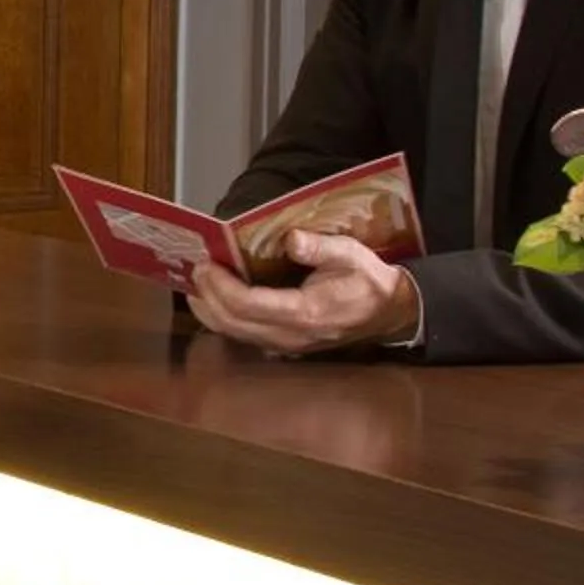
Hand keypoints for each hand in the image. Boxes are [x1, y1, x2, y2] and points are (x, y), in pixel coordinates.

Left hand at [185, 232, 418, 357]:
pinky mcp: (283, 345)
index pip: (249, 305)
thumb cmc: (367, 281)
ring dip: (210, 309)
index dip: (221, 287)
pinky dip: (223, 318)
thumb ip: (320, 248)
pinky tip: (214, 298)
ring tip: (197, 282)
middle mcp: (290, 335)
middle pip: (233, 323)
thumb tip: (290, 239)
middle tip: (195, 269)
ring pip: (234, 333)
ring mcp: (286, 345)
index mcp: (306, 313)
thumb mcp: (351, 255)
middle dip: (208, 297)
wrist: (389, 313)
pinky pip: (244, 335)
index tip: (206, 265)